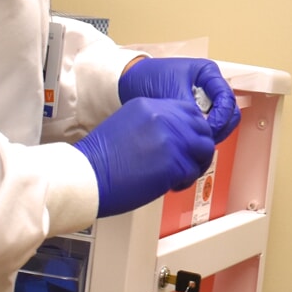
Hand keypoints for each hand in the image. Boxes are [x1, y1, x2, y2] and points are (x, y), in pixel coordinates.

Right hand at [73, 97, 213, 216]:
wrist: (87, 176)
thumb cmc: (99, 159)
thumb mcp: (126, 125)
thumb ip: (152, 125)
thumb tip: (175, 138)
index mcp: (149, 106)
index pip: (188, 110)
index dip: (193, 128)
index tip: (189, 141)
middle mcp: (162, 118)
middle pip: (201, 128)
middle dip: (199, 146)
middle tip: (191, 160)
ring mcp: (170, 140)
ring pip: (204, 149)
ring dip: (197, 164)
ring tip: (182, 175)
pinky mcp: (173, 163)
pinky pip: (193, 172)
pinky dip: (186, 181)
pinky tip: (171, 185)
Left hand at [119, 58, 239, 143]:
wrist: (129, 82)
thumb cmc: (149, 78)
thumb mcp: (172, 91)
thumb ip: (191, 110)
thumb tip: (203, 131)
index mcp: (208, 73)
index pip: (227, 99)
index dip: (221, 117)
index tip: (208, 130)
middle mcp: (210, 87)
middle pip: (229, 112)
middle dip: (219, 127)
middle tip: (205, 139)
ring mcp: (204, 100)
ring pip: (221, 122)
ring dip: (211, 133)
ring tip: (195, 141)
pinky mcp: (196, 113)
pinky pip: (207, 127)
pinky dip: (202, 135)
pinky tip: (190, 141)